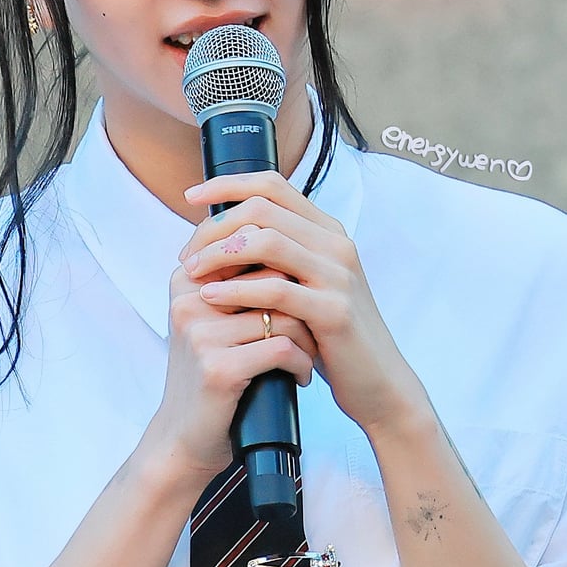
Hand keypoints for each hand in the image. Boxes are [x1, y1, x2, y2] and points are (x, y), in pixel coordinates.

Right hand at [150, 252, 319, 482]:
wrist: (185, 437)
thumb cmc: (211, 376)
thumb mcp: (213, 322)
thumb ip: (240, 283)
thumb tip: (292, 245)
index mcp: (187, 280)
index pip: (254, 246)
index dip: (289, 273)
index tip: (301, 300)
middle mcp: (190, 301)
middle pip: (274, 278)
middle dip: (304, 303)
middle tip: (315, 329)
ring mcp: (201, 334)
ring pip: (285, 315)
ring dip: (309, 339)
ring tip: (308, 355)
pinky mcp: (218, 368)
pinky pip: (283, 350)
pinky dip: (303, 364)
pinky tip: (300, 376)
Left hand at [179, 170, 426, 438]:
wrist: (378, 381)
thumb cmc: (331, 335)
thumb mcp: (307, 285)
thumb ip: (278, 257)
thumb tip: (221, 236)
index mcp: (327, 231)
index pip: (272, 185)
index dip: (227, 185)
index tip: (191, 197)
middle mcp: (336, 245)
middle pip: (262, 210)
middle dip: (215, 227)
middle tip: (188, 254)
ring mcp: (338, 276)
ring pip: (267, 242)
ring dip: (220, 253)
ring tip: (192, 272)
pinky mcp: (334, 312)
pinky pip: (275, 290)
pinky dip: (236, 290)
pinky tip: (210, 297)